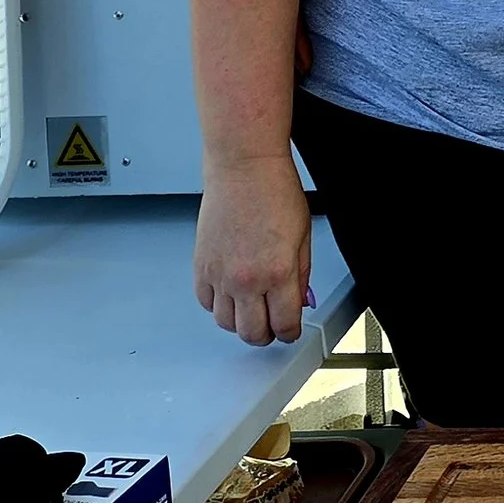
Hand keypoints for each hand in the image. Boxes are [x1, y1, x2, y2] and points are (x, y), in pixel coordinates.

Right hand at [195, 152, 312, 344]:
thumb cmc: (275, 191)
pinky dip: (218, 306)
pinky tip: (231, 294)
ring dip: (241, 322)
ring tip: (252, 310)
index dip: (290, 332)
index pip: (284, 324)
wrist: (244, 168)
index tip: (291, 330)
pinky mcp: (201, 267)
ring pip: (226, 324)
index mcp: (278, 272)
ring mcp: (220, 275)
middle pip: (252, 333)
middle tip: (272, 326)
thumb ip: (301, 275)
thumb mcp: (303, 236)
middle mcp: (246, 279)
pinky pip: (206, 303)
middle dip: (266, 335)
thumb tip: (298, 301)